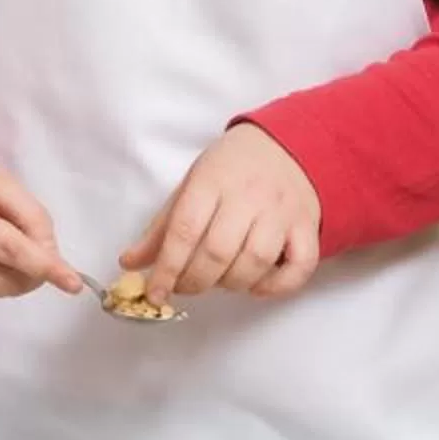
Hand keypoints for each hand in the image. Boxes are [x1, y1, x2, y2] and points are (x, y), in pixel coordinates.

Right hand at [0, 154, 84, 297]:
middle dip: (35, 268)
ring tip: (1, 242)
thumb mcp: (0, 182)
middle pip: (12, 280)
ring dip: (18, 274)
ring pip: (3, 291)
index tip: (74, 284)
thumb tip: (50, 255)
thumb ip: (32, 216)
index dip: (46, 267)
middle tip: (29, 239)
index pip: (11, 251)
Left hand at [125, 124, 322, 300]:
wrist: (284, 147)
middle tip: (184, 288)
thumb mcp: (190, 186)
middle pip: (218, 251)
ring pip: (256, 261)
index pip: (184, 231)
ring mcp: (281, 212)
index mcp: (210, 182)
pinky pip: (300, 267)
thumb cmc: (230, 170)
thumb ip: (161, 228)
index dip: (167, 268)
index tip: (155, 292)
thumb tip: (130, 263)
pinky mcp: (307, 227)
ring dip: (232, 284)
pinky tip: (256, 286)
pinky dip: (277, 286)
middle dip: (195, 281)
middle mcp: (248, 196)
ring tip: (218, 282)